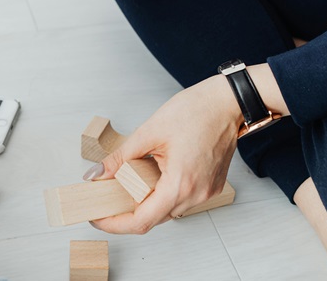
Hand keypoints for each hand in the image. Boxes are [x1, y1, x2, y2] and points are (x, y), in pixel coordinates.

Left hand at [87, 64, 289, 234]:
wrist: (227, 102)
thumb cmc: (196, 111)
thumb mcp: (149, 132)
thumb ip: (120, 157)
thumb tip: (98, 173)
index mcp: (181, 184)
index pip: (142, 221)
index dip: (115, 224)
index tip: (98, 218)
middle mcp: (196, 195)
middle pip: (155, 218)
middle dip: (127, 212)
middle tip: (106, 199)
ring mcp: (207, 192)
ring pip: (168, 210)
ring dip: (146, 202)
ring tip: (126, 186)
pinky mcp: (211, 186)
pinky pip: (182, 199)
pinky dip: (163, 194)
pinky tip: (151, 178)